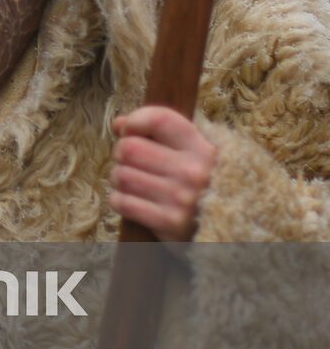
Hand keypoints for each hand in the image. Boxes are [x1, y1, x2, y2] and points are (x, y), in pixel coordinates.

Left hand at [108, 107, 217, 241]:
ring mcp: (181, 198)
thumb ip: (157, 132)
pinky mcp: (168, 222)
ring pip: (121, 175)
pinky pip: (122, 202)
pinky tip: (131, 200)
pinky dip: (119, 200)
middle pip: (129, 148)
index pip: (159, 119)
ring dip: (119, 179)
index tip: (130, 130)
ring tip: (132, 182)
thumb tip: (119, 124)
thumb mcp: (192, 153)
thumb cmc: (202, 184)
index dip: (136, 120)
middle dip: (121, 153)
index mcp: (201, 148)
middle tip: (130, 161)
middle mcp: (193, 172)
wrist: (230, 229)